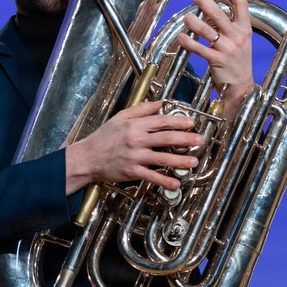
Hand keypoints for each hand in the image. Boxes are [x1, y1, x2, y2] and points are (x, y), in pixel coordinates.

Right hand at [65, 100, 201, 193]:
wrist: (87, 157)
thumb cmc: (102, 138)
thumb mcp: (120, 117)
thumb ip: (141, 110)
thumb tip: (159, 103)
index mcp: (134, 125)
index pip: (161, 121)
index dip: (178, 122)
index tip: (191, 123)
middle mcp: (136, 140)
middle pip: (166, 138)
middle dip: (186, 139)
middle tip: (199, 140)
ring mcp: (135, 157)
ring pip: (162, 158)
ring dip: (180, 160)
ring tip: (194, 162)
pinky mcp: (132, 171)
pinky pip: (152, 177)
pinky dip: (165, 180)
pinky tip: (176, 183)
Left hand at [176, 0, 254, 107]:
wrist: (241, 88)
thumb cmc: (238, 63)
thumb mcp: (242, 42)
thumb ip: (232, 27)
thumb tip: (215, 10)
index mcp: (245, 30)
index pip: (242, 5)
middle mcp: (237, 37)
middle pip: (219, 13)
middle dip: (205, 2)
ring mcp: (227, 49)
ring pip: (206, 29)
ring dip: (193, 21)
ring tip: (187, 17)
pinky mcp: (216, 60)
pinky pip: (198, 48)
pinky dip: (187, 41)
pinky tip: (181, 37)